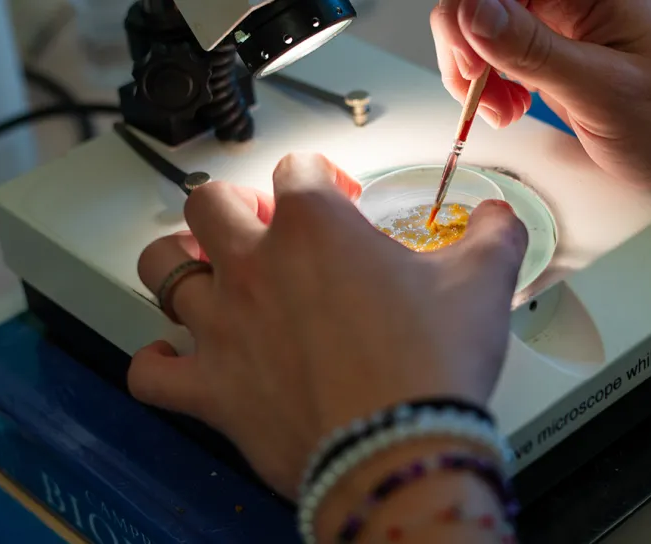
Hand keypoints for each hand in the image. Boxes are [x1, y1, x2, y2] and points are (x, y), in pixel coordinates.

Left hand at [128, 153, 528, 497]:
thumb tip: (499, 218)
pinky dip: (157, 366)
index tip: (342, 197)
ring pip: (161, 271)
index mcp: (316, 228)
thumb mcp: (483, 282)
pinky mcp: (213, 391)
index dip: (322, 175)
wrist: (401, 450)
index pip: (298, 168)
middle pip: (207, 202)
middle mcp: (256, 268)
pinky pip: (152, 374)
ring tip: (206, 273)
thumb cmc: (432, 365)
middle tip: (263, 226)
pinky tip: (174, 361)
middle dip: (234, 205)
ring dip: (178, 264)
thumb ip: (494, 235)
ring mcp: (225, 328)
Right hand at [431, 0, 650, 191]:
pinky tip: (509, 106)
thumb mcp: (600, 90)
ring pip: (477, 27)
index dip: (469, 20)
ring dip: (474, 72)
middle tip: (482, 95)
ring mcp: (556, 21)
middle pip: (478, 2)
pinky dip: (487, 84)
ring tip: (502, 110)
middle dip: (466, 50)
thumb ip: (534, 50)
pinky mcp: (548, 49)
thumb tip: (474, 13)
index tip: (475, 70)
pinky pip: (493, 52)